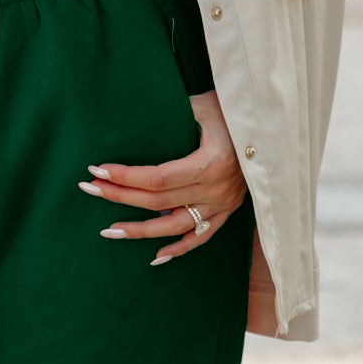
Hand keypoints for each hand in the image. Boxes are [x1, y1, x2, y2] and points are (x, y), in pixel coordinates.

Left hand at [80, 91, 247, 267]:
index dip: (126, 177)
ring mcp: (223, 204)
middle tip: (90, 189)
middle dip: (120, 196)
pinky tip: (155, 257)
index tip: (98, 170)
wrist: (273, 125)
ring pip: (175, 226)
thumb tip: (134, 115)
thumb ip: (173, 115)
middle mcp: (217, 189)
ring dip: (140, 230)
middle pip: (158, 202)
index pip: (158, 179)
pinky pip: (202, 236)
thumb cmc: (234, 109)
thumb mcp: (203, 106)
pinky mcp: (228, 210)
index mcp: (211, 162)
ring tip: (109, 231)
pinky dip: (179, 249)